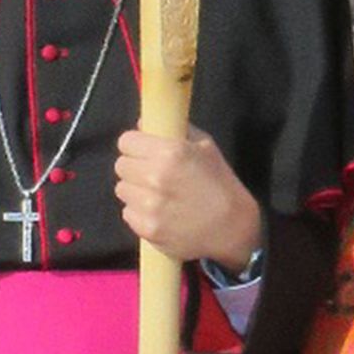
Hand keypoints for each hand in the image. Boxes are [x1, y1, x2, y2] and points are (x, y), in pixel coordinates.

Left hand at [114, 125, 260, 269]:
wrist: (233, 228)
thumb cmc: (220, 184)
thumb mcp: (205, 146)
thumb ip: (174, 130)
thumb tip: (142, 124)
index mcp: (170, 152)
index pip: (126, 141)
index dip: (134, 145)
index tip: (142, 151)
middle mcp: (155, 177)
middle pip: (121, 165)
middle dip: (134, 167)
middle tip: (151, 174)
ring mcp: (150, 205)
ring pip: (122, 190)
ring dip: (135, 190)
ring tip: (156, 195)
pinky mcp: (147, 229)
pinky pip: (128, 213)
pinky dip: (139, 213)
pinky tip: (158, 213)